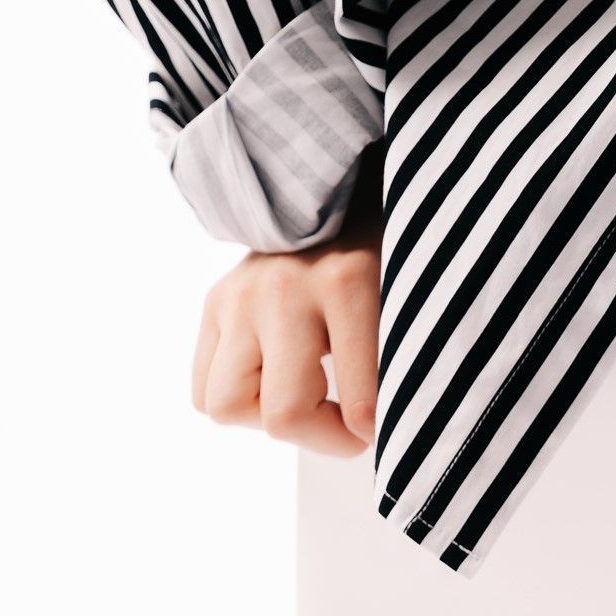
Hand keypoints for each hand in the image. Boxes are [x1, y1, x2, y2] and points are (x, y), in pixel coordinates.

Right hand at [191, 144, 383, 458]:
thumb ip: (404, 358)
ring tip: (304, 397)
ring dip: (268, 418)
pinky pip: (203, 390)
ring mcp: (239, 295)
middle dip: (320, 435)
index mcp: (347, 283)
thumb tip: (395, 432)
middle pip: (282, 416)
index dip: (369, 435)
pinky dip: (239, 399)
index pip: (357, 409)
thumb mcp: (411, 295)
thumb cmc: (389, 251)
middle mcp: (283, 289)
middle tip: (345, 421)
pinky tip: (274, 379)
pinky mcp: (215, 302)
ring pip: (225, 407)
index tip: (379, 424)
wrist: (342, 180)